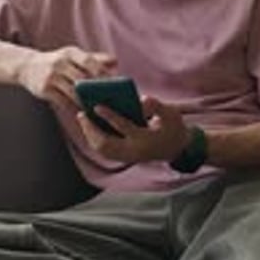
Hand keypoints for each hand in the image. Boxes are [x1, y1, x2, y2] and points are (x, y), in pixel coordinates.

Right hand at [19, 46, 116, 111]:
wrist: (27, 66)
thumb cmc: (57, 62)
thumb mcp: (73, 55)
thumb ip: (94, 58)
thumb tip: (115, 61)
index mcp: (70, 53)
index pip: (89, 61)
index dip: (102, 72)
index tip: (115, 83)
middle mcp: (60, 63)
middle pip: (82, 78)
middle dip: (97, 90)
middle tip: (111, 101)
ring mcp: (51, 76)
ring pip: (73, 92)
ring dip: (87, 102)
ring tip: (99, 110)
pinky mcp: (44, 90)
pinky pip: (63, 102)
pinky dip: (74, 108)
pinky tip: (84, 114)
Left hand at [76, 94, 190, 164]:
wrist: (178, 149)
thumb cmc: (173, 127)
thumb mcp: (171, 114)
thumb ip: (157, 106)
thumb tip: (142, 100)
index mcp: (145, 139)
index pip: (124, 127)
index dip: (109, 116)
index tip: (96, 106)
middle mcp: (134, 151)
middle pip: (106, 143)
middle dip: (91, 129)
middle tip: (81, 114)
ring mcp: (128, 157)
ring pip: (102, 149)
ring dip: (90, 135)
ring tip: (82, 118)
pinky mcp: (124, 159)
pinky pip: (104, 151)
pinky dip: (94, 139)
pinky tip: (89, 126)